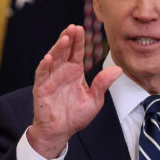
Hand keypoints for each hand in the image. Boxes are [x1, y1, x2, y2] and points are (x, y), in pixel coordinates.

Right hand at [27, 25, 121, 158]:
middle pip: (64, 51)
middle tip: (73, 27)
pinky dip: (44, 66)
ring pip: (53, 59)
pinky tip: (48, 58)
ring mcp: (50, 79)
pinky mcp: (41, 88)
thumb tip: (118, 70)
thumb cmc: (76, 116)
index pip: (77, 52)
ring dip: (57, 48)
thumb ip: (103, 84)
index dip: (79, 41)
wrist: (61, 132)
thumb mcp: (94, 100)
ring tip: (64, 38)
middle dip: (68, 39)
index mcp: (74, 72)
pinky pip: (42, 75)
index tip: (81, 28)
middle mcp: (62, 72)